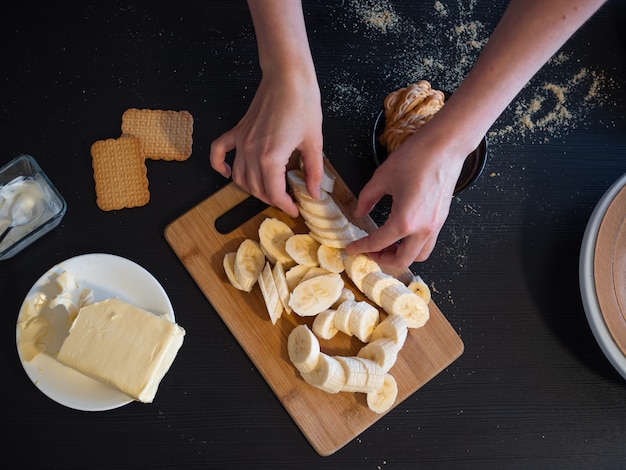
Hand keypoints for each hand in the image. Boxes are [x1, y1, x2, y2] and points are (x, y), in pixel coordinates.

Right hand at [209, 70, 323, 217]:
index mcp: (271, 158)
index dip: (285, 206)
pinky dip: (219, 165)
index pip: (274, 193)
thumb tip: (314, 192)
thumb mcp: (314, 142)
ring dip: (252, 189)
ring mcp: (242, 141)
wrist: (288, 77)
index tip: (294, 209)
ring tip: (268, 191)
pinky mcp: (238, 130)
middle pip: (256, 189)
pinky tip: (226, 172)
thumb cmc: (302, 104)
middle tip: (286, 201)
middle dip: (272, 200)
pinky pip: (220, 151)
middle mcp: (251, 152)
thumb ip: (313, 171)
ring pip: (239, 177)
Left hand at [346, 125, 466, 266]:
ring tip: (388, 245)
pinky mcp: (441, 219)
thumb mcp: (382, 177)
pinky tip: (402, 232)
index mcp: (405, 220)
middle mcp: (423, 229)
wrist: (445, 146)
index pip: (379, 243)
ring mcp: (435, 225)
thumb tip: (360, 212)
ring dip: (402, 255)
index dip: (362, 248)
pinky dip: (413, 244)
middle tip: (370, 251)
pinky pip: (427, 242)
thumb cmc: (416, 157)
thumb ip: (367, 198)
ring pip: (419, 255)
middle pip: (403, 260)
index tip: (352, 249)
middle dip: (383, 259)